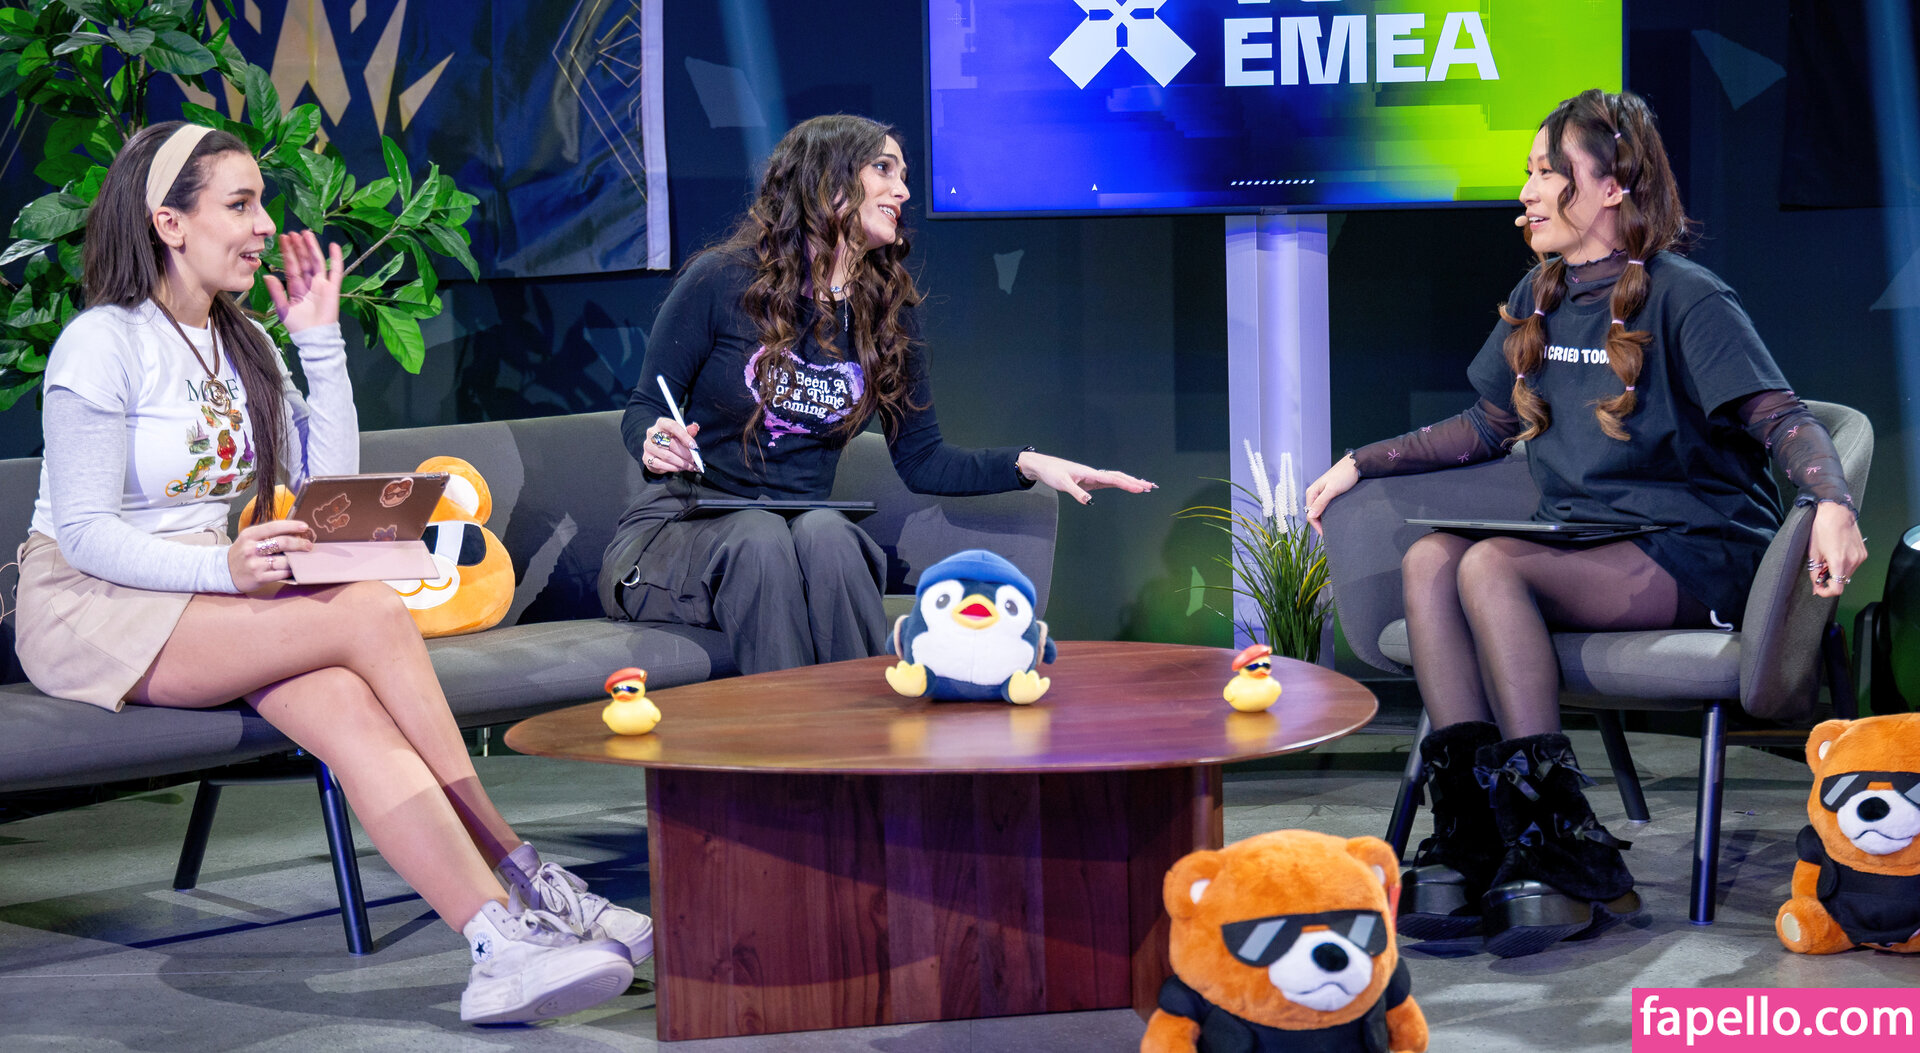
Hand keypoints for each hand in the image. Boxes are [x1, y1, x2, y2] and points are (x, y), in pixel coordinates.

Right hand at [228, 519, 315, 591]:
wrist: (224, 571)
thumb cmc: (243, 552)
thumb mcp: (249, 538)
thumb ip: (268, 534)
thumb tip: (295, 532)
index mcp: (250, 535)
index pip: (274, 526)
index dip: (291, 525)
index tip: (305, 526)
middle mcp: (251, 548)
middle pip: (282, 543)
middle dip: (299, 543)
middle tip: (309, 545)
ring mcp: (255, 564)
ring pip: (284, 560)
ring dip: (296, 560)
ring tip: (301, 559)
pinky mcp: (259, 578)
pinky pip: (281, 574)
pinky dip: (290, 571)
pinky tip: (293, 569)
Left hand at [264, 230, 342, 333]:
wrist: (314, 337)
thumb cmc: (299, 327)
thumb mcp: (283, 308)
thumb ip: (276, 292)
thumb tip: (267, 276)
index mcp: (297, 288)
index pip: (292, 266)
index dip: (288, 253)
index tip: (282, 239)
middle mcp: (310, 284)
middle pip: (304, 261)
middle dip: (298, 247)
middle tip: (293, 233)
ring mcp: (322, 285)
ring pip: (317, 262)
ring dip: (312, 248)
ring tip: (307, 234)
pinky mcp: (333, 289)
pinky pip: (335, 271)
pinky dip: (336, 259)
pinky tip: (333, 246)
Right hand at [642, 417, 700, 473]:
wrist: (656, 448)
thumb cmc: (670, 439)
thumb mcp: (680, 433)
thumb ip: (688, 431)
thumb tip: (695, 428)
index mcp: (661, 423)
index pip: (672, 426)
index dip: (684, 436)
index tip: (694, 446)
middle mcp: (652, 433)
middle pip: (671, 444)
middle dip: (685, 454)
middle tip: (694, 460)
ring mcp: (648, 446)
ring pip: (667, 456)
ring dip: (681, 463)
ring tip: (690, 466)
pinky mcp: (646, 458)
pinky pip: (660, 465)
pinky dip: (673, 468)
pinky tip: (680, 468)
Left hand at [1015, 451, 1154, 505]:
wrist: (1044, 466)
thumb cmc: (1053, 473)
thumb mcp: (1063, 484)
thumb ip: (1076, 492)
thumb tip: (1090, 501)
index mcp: (1090, 473)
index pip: (1113, 479)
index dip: (1127, 484)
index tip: (1140, 488)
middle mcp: (1094, 474)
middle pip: (1119, 477)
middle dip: (1135, 482)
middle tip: (1150, 486)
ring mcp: (1093, 477)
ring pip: (1116, 478)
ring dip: (1130, 482)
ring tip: (1144, 486)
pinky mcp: (1090, 480)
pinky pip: (1109, 481)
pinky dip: (1120, 483)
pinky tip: (1127, 485)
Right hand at [1303, 455, 1359, 531]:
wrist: (1355, 465)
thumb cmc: (1344, 475)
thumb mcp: (1332, 490)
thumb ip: (1321, 502)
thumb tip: (1310, 515)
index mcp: (1311, 492)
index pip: (1310, 514)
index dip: (1317, 526)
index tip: (1326, 534)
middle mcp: (1314, 493)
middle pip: (1313, 513)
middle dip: (1320, 524)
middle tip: (1329, 533)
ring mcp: (1321, 494)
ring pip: (1319, 511)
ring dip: (1324, 519)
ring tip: (1332, 527)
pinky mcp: (1329, 493)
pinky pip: (1325, 507)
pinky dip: (1328, 513)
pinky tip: (1334, 517)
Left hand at [1806, 502, 1866, 598]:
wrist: (1837, 512)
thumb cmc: (1822, 529)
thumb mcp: (1813, 552)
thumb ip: (1815, 571)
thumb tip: (1816, 585)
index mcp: (1839, 562)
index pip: (1837, 589)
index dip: (1826, 592)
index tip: (1819, 588)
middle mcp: (1853, 561)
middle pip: (1842, 581)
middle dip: (1830, 578)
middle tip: (1821, 566)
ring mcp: (1860, 557)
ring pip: (1848, 573)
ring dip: (1837, 570)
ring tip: (1829, 556)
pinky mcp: (1863, 553)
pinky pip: (1853, 564)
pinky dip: (1844, 563)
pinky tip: (1837, 552)